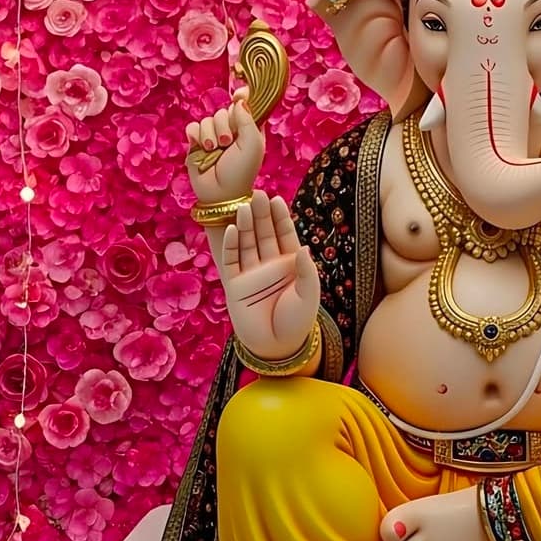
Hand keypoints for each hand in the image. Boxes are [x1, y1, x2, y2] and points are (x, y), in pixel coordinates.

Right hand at [185, 85, 264, 204]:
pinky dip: (197, 136)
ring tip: (216, 150)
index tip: (239, 94)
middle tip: (228, 142)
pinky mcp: (196, 143)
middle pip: (224, 110)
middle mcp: (231, 130)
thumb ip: (248, 119)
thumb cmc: (241, 171)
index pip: (245, 105)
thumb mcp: (252, 145)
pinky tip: (203, 148)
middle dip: (225, 124)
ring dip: (212, 134)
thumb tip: (240, 98)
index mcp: (249, 129)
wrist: (220, 193)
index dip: (242, 98)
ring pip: (208, 119)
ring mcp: (213, 136)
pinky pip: (193, 127)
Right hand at [222, 189, 320, 361]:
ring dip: (246, 224)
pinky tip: (233, 229)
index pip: (284, 234)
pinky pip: (231, 260)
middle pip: (264, 233)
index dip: (280, 217)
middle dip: (261, 214)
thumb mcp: (308, 293)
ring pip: (247, 243)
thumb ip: (306, 270)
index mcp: (290, 263)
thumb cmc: (297, 320)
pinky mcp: (235, 284)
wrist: (277, 347)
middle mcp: (269, 264)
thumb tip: (304, 247)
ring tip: (245, 205)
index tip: (277, 199)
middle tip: (257, 193)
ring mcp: (251, 273)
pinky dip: (231, 244)